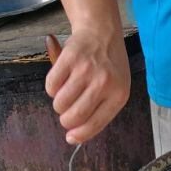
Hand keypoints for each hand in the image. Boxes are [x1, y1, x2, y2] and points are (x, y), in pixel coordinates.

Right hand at [45, 27, 130, 143]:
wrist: (102, 33)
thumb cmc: (109, 66)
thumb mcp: (116, 88)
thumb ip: (100, 111)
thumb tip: (74, 137)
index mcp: (119, 94)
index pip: (96, 123)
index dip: (80, 135)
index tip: (70, 138)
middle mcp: (104, 83)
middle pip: (75, 116)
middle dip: (66, 120)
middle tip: (66, 114)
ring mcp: (86, 70)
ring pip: (60, 103)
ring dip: (59, 104)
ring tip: (66, 94)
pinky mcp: (69, 58)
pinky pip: (51, 86)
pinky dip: (52, 88)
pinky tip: (61, 80)